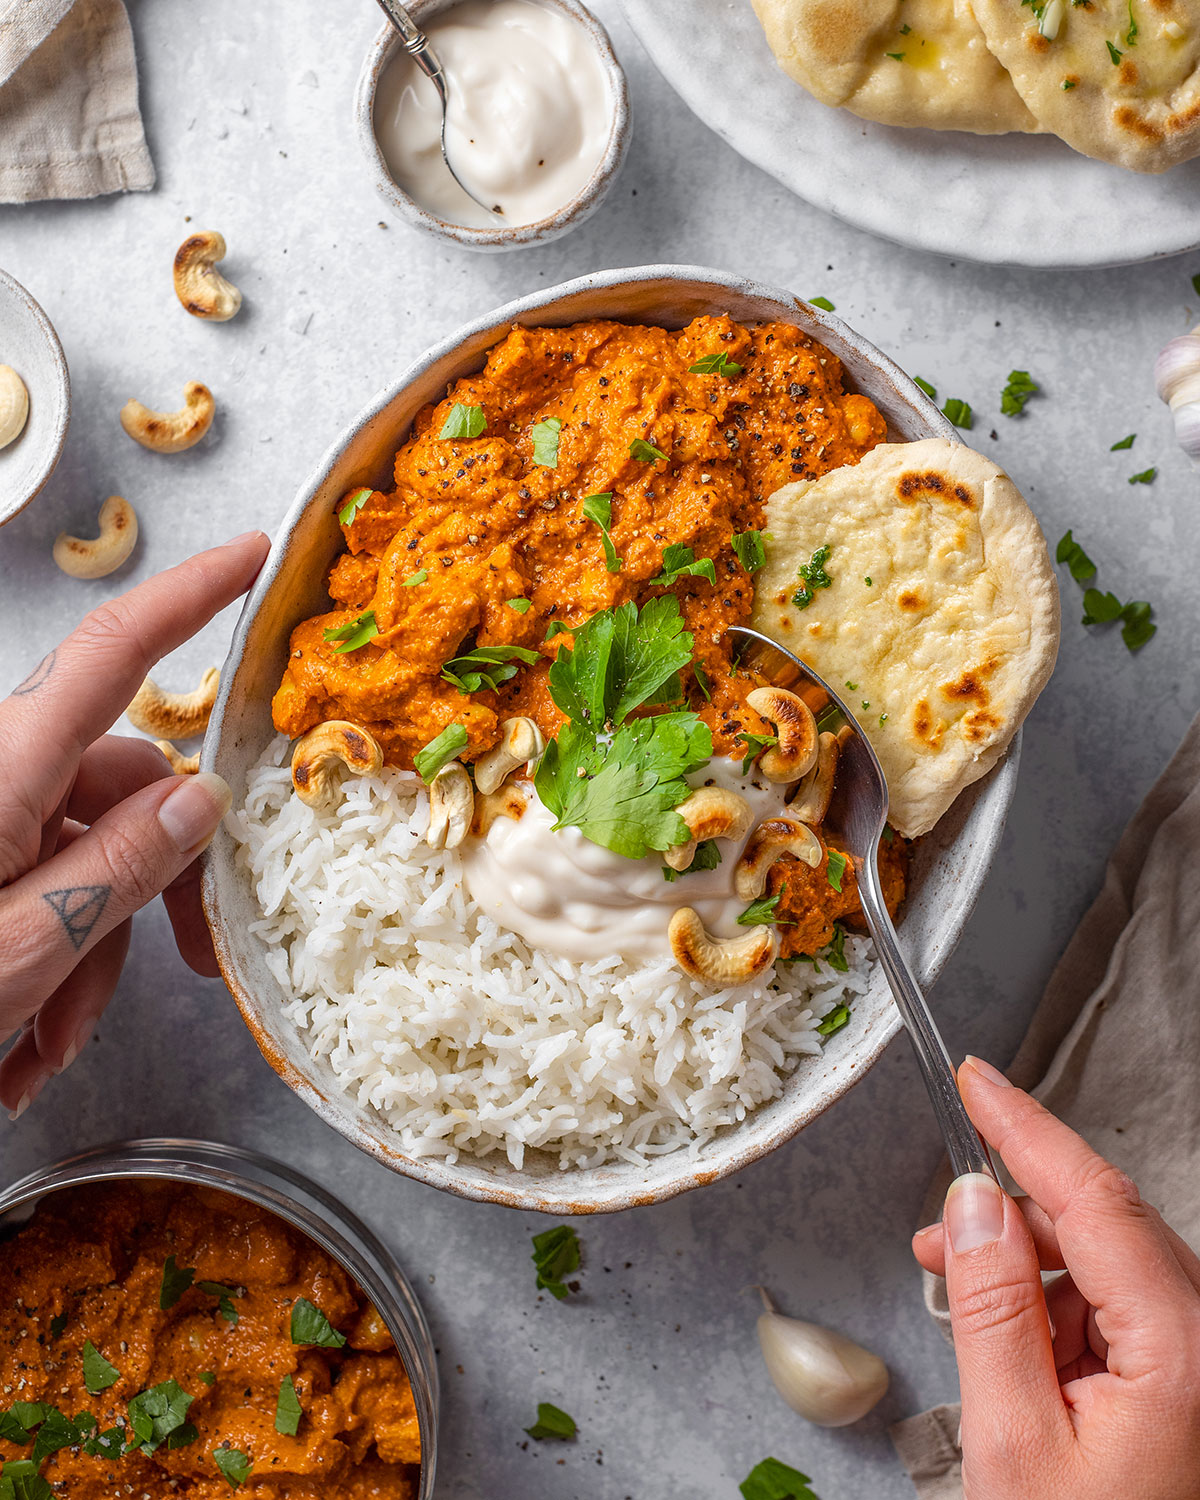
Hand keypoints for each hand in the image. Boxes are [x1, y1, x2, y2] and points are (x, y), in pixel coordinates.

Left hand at [0, 532, 269, 1117]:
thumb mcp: (21, 947)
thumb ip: (119, 865)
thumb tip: (199, 798)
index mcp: (4, 769)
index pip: (112, 653)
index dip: (190, 595)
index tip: (252, 554)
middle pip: (122, 784)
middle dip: (158, 881)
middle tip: (193, 963)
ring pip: (88, 850)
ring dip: (93, 951)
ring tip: (45, 1048)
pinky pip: (43, 886)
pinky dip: (52, 964)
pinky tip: (23, 1042)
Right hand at [913, 1057, 1199, 1499]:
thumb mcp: (1014, 1440)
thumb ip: (991, 1308)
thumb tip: (974, 1202)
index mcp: (1184, 1348)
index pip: (1095, 1200)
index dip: (1026, 1128)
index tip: (973, 1078)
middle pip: (1104, 1227)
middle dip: (1013, 1214)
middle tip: (932, 1235)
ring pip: (1108, 1268)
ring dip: (1028, 1268)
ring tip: (957, 1298)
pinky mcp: (1185, 1385)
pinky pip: (1117, 1312)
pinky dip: (1054, 1310)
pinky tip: (1010, 1343)